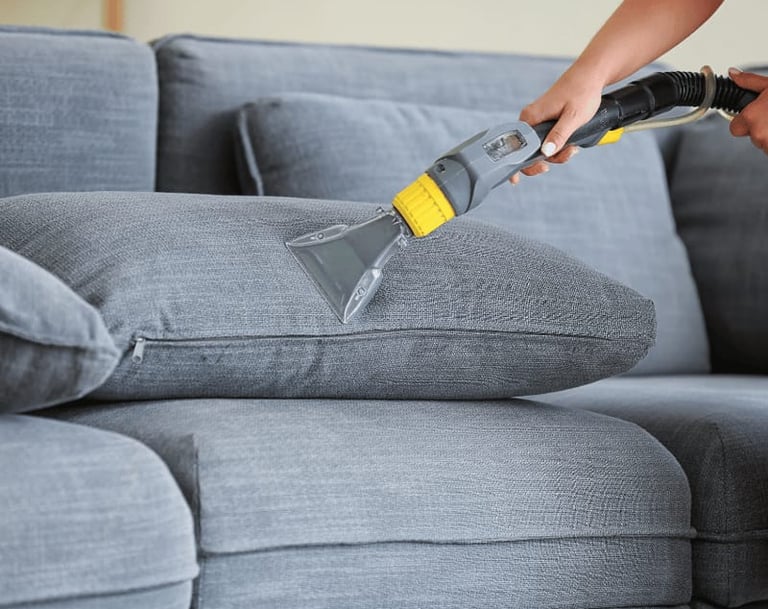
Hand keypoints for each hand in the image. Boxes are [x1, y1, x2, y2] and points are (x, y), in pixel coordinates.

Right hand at [510, 69, 604, 183]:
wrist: (589, 76)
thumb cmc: (582, 92)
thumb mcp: (573, 118)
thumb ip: (558, 136)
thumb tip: (545, 153)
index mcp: (530, 118)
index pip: (517, 149)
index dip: (522, 165)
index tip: (531, 174)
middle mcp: (529, 119)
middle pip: (529, 151)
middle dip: (548, 158)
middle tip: (567, 154)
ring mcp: (536, 120)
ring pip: (539, 147)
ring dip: (556, 152)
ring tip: (573, 147)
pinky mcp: (543, 121)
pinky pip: (545, 140)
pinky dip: (557, 145)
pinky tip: (569, 142)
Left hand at [727, 68, 767, 153]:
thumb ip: (750, 81)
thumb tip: (733, 74)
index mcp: (752, 116)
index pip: (734, 127)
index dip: (745, 120)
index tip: (756, 114)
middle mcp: (758, 134)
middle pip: (750, 135)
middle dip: (760, 126)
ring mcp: (767, 145)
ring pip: (762, 141)